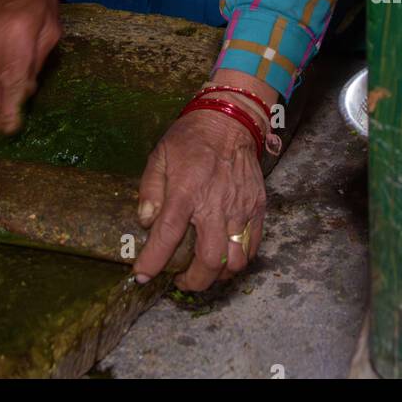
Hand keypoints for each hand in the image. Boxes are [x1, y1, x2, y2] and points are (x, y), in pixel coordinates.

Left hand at [132, 107, 265, 290]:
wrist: (230, 120)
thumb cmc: (190, 139)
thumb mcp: (159, 156)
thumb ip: (150, 190)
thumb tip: (146, 222)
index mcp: (186, 191)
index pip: (168, 235)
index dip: (153, 261)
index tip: (143, 276)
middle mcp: (216, 205)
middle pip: (210, 261)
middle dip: (194, 281)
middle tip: (181, 280)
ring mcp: (241, 208)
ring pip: (235, 261)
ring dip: (218, 274)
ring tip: (204, 270)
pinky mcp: (258, 208)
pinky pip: (252, 246)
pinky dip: (239, 260)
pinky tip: (225, 255)